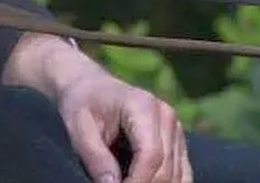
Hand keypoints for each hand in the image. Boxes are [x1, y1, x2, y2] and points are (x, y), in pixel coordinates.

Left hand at [11, 39, 189, 182]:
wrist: (90, 87)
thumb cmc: (81, 104)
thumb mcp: (78, 128)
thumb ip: (95, 156)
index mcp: (142, 106)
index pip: (150, 154)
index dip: (137, 181)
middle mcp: (166, 116)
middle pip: (166, 167)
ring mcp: (176, 128)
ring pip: (177, 174)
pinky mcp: (178, 141)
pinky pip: (182, 172)